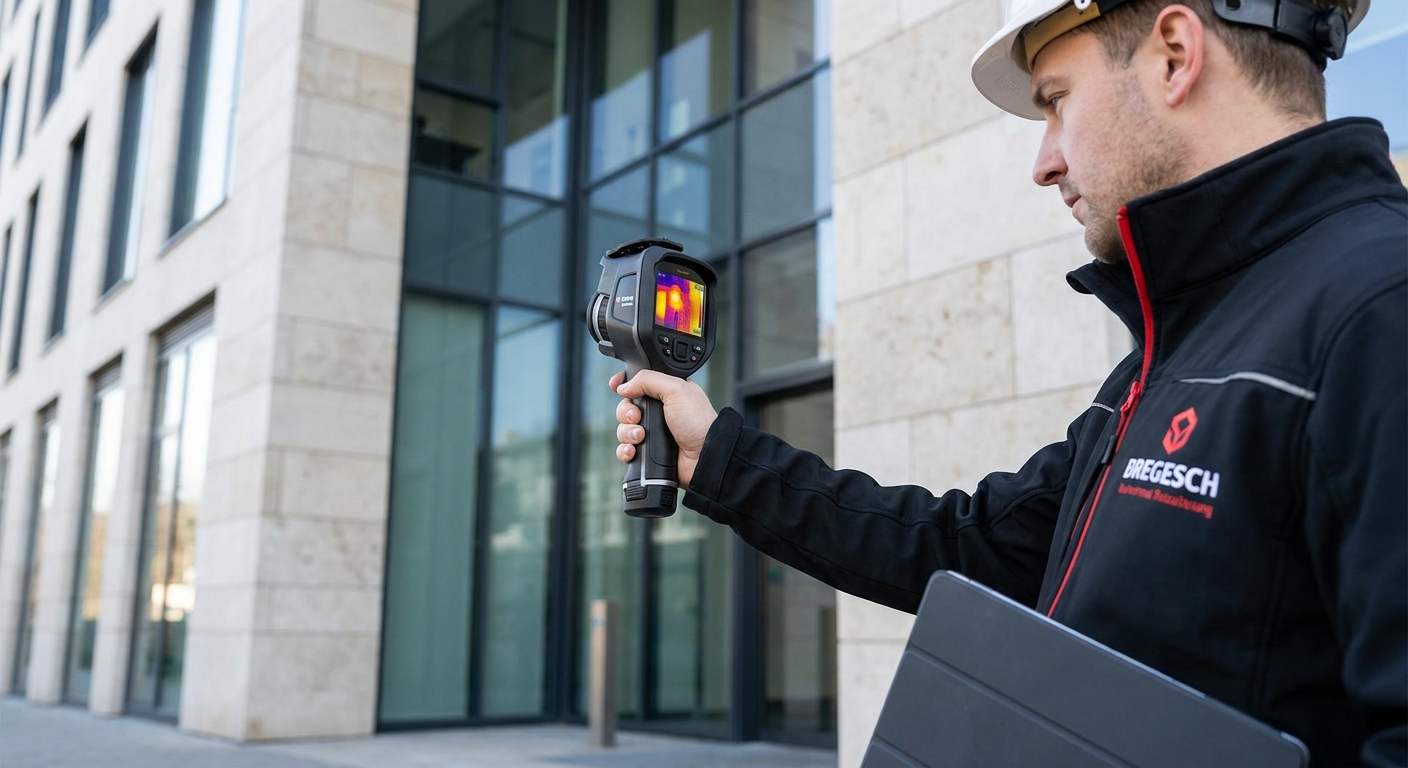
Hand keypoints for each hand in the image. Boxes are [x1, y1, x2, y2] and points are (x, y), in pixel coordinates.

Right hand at [611, 370, 717, 487]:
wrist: (704, 456)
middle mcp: (658, 412)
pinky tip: (633, 450)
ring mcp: (652, 433)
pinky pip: (624, 450)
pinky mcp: (647, 453)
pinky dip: (625, 450)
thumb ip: (648, 380)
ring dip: (627, 432)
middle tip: (637, 416)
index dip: (624, 383)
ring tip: (640, 436)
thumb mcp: (676, 389)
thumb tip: (624, 386)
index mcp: (666, 393)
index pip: (638, 383)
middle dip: (626, 412)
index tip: (616, 385)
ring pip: (623, 429)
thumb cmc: (699, 423)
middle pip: (626, 407)